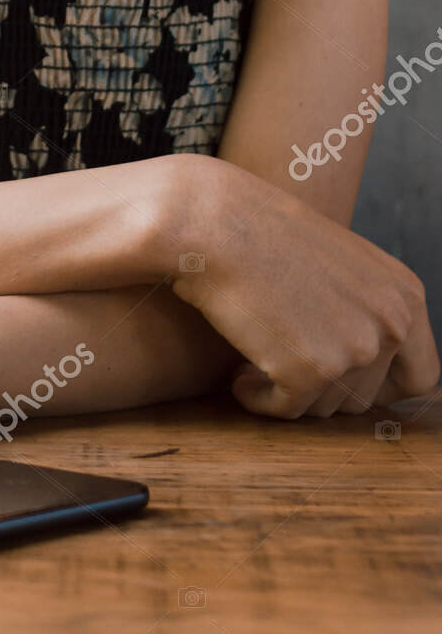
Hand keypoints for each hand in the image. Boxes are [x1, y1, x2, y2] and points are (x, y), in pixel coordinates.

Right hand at [169, 159, 440, 419]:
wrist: (213, 221)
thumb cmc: (263, 235)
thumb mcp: (341, 266)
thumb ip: (366, 311)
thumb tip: (367, 364)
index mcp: (405, 296)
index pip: (421, 377)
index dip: (380, 387)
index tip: (340, 379)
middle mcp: (392, 324)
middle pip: (366, 398)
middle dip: (322, 388)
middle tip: (281, 360)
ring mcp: (353, 348)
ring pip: (326, 408)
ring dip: (290, 392)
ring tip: (257, 356)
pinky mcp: (308, 370)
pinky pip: (285, 412)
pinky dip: (258, 399)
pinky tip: (238, 374)